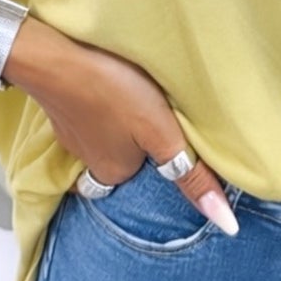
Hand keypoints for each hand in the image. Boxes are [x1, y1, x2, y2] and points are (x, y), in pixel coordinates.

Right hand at [12, 21, 237, 230]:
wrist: (53, 56)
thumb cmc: (112, 91)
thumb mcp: (162, 134)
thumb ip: (192, 176)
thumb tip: (226, 224)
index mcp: (113, 174)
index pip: (145, 179)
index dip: (159, 160)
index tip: (167, 138)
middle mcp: (88, 163)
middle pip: (122, 159)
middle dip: (136, 143)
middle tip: (152, 114)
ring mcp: (69, 135)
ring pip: (103, 137)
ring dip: (117, 123)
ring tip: (132, 98)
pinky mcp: (60, 108)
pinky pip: (86, 116)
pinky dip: (97, 106)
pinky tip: (106, 87)